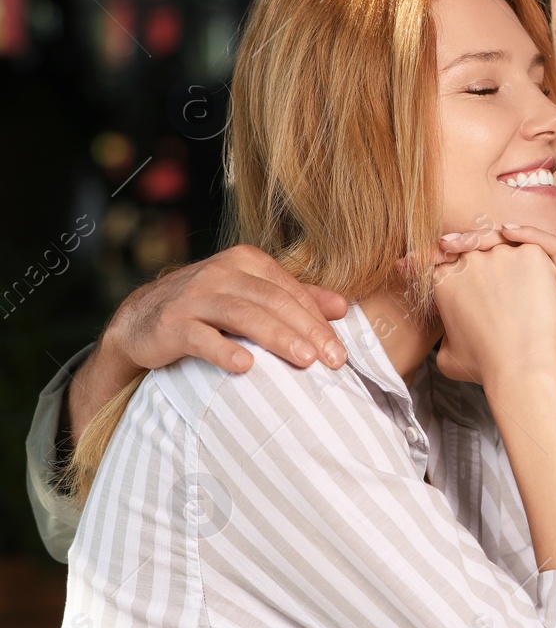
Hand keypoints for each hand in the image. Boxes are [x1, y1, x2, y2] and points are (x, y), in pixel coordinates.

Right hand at [103, 244, 346, 373]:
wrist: (141, 320)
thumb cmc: (208, 308)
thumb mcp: (250, 295)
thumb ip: (296, 298)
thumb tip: (343, 307)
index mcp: (245, 261)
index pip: (291, 291)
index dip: (319, 321)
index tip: (340, 352)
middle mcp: (220, 272)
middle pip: (273, 301)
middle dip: (308, 331)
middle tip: (333, 360)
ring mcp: (194, 297)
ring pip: (243, 315)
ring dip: (278, 338)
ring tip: (306, 360)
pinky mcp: (171, 324)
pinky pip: (201, 337)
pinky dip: (225, 351)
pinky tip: (246, 366)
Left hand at [439, 224, 555, 380]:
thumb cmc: (544, 351)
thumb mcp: (494, 348)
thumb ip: (469, 343)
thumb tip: (438, 345)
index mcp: (502, 285)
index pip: (466, 262)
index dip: (437, 259)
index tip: (408, 265)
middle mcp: (520, 271)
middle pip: (483, 244)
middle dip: (457, 243)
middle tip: (436, 246)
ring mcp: (542, 268)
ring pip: (511, 239)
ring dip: (484, 235)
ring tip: (462, 241)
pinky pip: (547, 243)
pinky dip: (528, 234)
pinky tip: (508, 234)